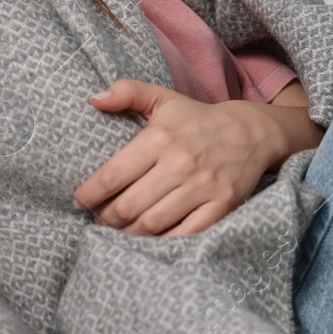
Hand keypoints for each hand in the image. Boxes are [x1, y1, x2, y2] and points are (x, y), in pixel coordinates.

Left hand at [73, 79, 286, 236]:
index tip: (80, 200)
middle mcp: (180, 163)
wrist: (252, 132)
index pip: (113, 175)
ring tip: (120, 229)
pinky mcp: (222, 206)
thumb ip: (128, 92)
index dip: (90, 194)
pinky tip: (150, 237)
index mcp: (160, 138)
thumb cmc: (197, 119)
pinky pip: (184, 235)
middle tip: (100, 218)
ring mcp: (203, 187)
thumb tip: (94, 98)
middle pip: (128, 206)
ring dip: (128, 233)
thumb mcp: (163, 99)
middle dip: (106, 218)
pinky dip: (162, 242)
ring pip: (152, 224)